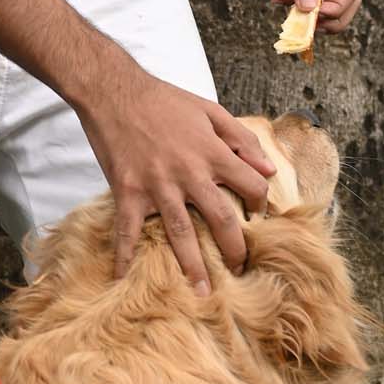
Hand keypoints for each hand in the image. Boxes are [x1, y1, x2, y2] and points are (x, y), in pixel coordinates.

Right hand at [80, 60, 276, 290]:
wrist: (114, 90)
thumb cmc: (163, 99)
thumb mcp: (209, 110)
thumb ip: (241, 139)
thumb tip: (269, 169)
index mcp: (212, 153)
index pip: (252, 186)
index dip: (259, 203)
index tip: (255, 215)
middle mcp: (189, 173)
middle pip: (222, 221)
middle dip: (235, 251)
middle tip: (240, 272)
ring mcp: (157, 186)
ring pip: (181, 234)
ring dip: (192, 266)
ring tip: (201, 293)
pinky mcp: (128, 191)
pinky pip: (127, 230)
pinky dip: (125, 255)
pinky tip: (123, 278)